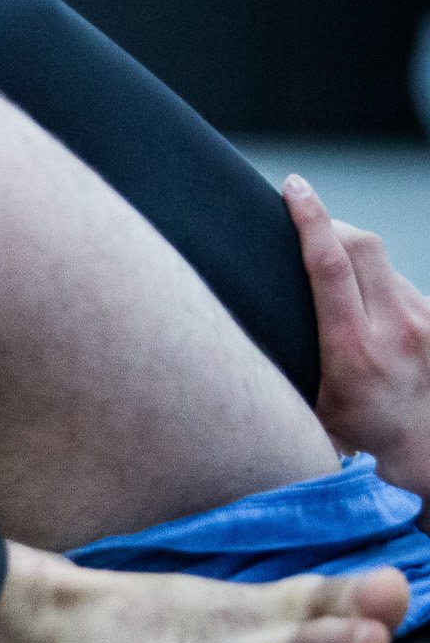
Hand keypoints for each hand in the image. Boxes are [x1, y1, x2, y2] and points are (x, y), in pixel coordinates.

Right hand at [289, 174, 429, 494]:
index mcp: (352, 351)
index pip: (330, 263)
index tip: (293, 188)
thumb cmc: (360, 441)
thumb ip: (282, 371)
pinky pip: (400, 284)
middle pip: (361, 243)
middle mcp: (395, 328)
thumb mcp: (308, 412)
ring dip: (352, 257)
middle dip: (328, 222)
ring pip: (382, 263)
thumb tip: (231, 339)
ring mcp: (424, 321)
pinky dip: (375, 284)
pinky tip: (362, 311)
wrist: (429, 454)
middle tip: (301, 216)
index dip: (309, 218)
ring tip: (328, 277)